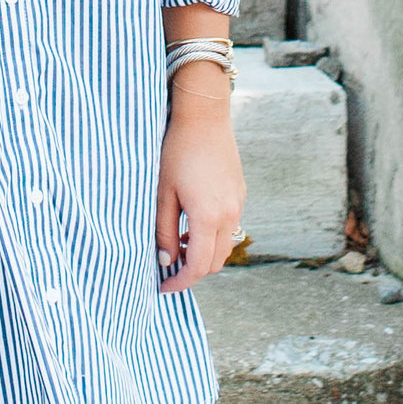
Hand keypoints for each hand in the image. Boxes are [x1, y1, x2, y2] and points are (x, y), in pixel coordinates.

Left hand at [155, 81, 243, 295]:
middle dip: (193, 271)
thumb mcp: (163, 193)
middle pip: (216, 262)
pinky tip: (192, 222)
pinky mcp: (239, 193)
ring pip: (225, 246)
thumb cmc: (176, 152)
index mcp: (208, 216)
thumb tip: (166, 261)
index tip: (163, 286)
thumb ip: (163, 231)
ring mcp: (238, 203)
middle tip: (168, 267)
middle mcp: (229, 214)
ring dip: (204, 254)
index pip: (198, 267)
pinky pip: (230, 226)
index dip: (180, 282)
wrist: (204, 117)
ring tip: (178, 244)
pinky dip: (213, 236)